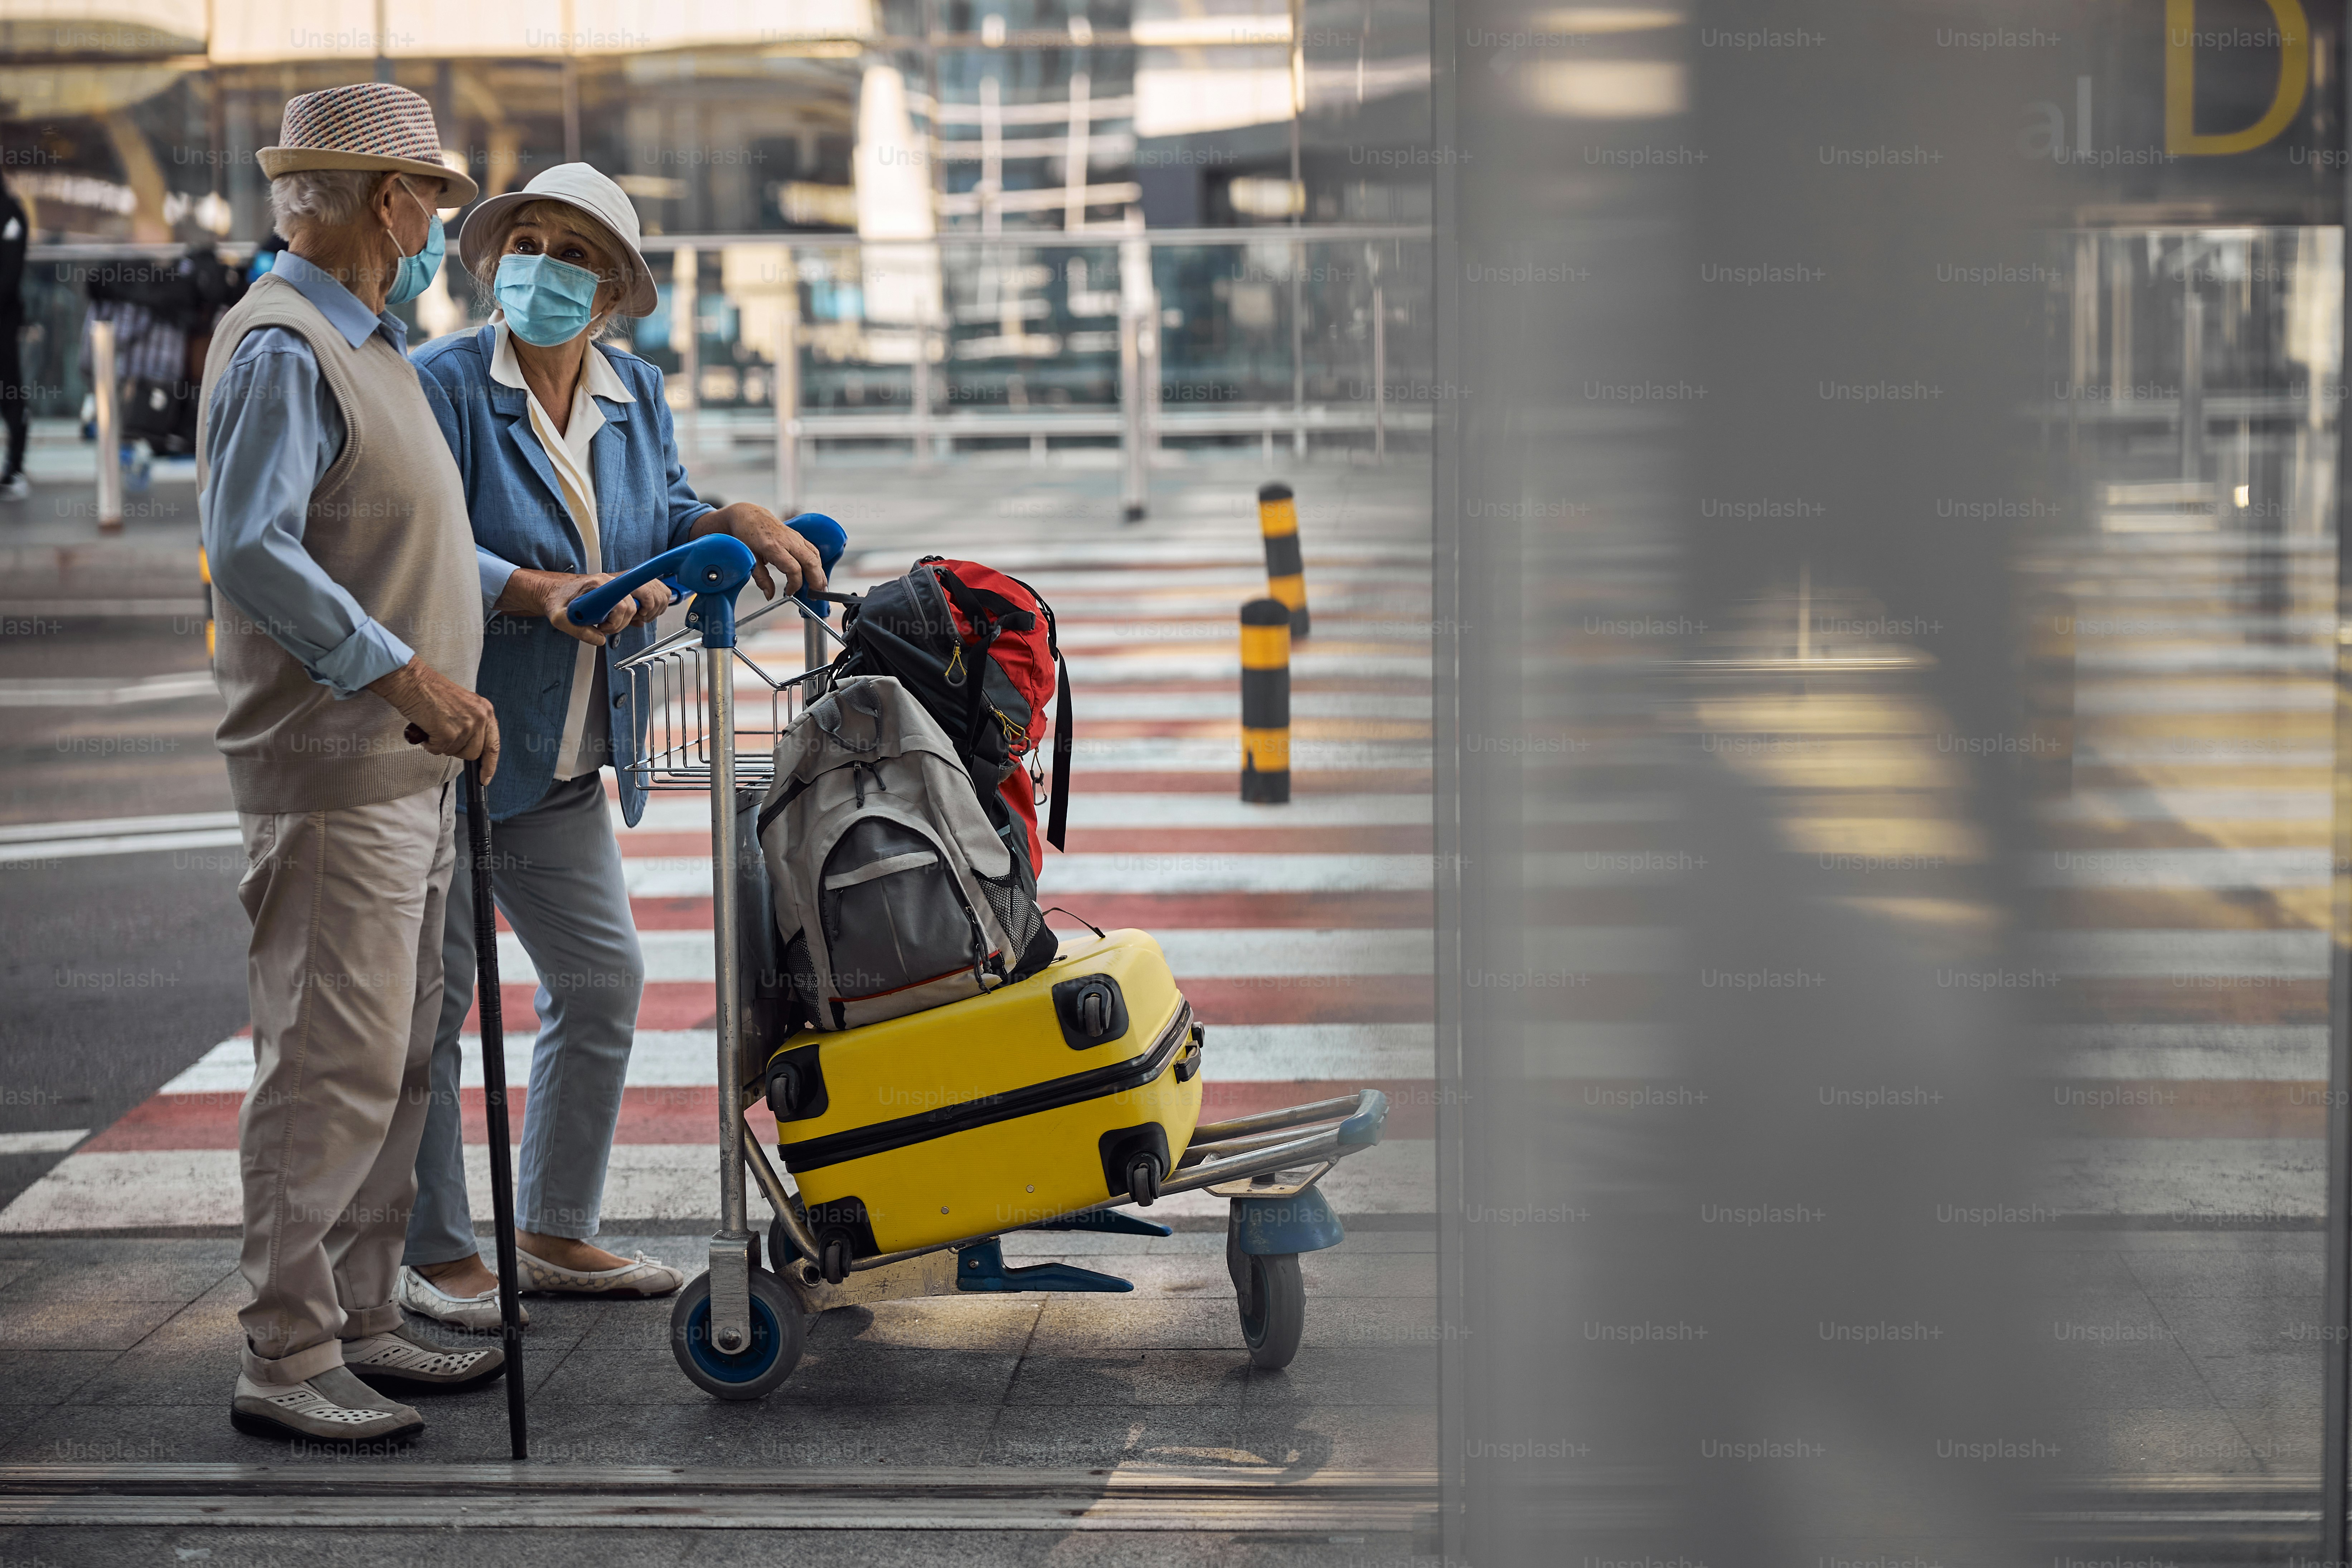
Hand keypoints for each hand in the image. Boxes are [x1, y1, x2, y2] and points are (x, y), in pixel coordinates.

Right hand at [376, 658, 500, 782]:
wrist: (413, 682)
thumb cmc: (431, 692)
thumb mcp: (462, 705)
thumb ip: (471, 724)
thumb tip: (471, 747)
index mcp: (484, 710)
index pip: (493, 745)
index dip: (489, 764)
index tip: (485, 777)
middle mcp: (479, 718)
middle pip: (473, 753)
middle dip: (457, 749)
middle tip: (444, 734)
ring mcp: (465, 726)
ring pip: (455, 753)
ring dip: (442, 745)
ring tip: (434, 727)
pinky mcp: (449, 733)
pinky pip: (439, 751)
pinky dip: (430, 744)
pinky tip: (427, 728)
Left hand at [498, 568, 669, 646]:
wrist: (557, 591)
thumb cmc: (559, 601)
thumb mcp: (559, 619)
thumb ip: (578, 631)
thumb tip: (600, 640)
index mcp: (597, 585)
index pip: (622, 602)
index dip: (620, 619)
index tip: (606, 627)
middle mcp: (612, 580)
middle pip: (639, 599)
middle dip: (631, 620)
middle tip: (613, 627)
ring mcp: (621, 581)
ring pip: (652, 591)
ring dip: (648, 610)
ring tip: (628, 621)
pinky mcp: (625, 585)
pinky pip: (653, 588)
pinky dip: (654, 603)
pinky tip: (639, 614)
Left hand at [698, 502, 825, 600]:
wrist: (749, 516)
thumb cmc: (747, 535)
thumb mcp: (750, 559)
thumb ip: (761, 578)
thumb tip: (770, 595)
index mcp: (774, 547)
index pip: (794, 569)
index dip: (795, 584)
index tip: (789, 592)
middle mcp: (788, 541)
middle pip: (811, 562)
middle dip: (816, 580)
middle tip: (815, 595)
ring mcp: (795, 537)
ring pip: (815, 556)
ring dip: (820, 573)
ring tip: (821, 587)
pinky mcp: (799, 537)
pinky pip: (813, 551)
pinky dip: (817, 563)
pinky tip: (817, 573)